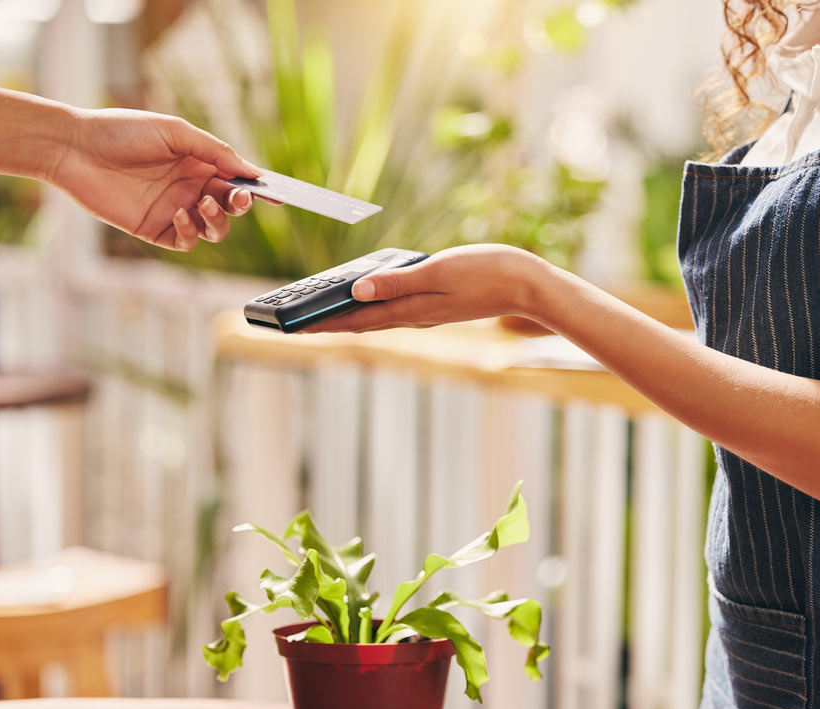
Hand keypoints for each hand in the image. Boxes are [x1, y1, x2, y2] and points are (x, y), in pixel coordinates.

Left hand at [51, 108, 261, 250]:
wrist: (75, 148)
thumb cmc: (121, 131)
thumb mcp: (176, 132)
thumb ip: (216, 152)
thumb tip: (251, 171)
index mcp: (198, 163)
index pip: (237, 180)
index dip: (259, 189)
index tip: (279, 195)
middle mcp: (190, 188)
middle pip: (231, 208)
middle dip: (240, 205)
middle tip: (236, 197)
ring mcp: (175, 210)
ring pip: (215, 229)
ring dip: (218, 220)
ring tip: (203, 203)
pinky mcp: (156, 229)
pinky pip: (187, 242)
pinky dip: (190, 231)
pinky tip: (179, 213)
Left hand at [303, 244, 543, 332]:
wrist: (528, 285)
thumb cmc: (487, 273)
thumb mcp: (438, 271)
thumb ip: (397, 282)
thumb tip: (357, 291)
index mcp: (411, 310)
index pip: (355, 320)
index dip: (321, 323)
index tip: (291, 326)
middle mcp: (415, 316)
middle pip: (361, 322)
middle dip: (326, 323)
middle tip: (294, 322)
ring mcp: (427, 313)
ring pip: (377, 318)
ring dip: (348, 316)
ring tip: (320, 312)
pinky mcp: (439, 305)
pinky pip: (395, 309)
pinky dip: (373, 307)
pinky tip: (367, 297)